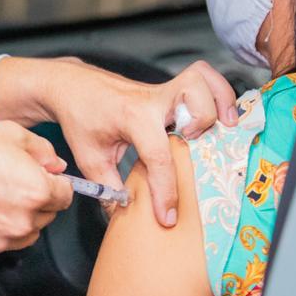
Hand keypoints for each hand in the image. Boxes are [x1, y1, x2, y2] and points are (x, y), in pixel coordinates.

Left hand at [0, 57, 235, 227]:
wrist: (73, 87)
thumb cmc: (81, 119)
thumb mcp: (89, 158)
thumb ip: (109, 187)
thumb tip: (127, 212)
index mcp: (131, 116)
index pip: (157, 155)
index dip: (165, 191)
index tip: (167, 216)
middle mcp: (152, 99)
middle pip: (192, 96)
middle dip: (203, 122)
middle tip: (196, 145)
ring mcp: (163, 90)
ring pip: (202, 79)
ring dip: (217, 102)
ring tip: (220, 129)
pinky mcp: (170, 91)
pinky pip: (203, 79)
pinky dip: (219, 91)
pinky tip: (222, 117)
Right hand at [0, 122, 73, 256]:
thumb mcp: (10, 133)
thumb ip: (42, 149)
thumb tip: (56, 164)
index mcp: (38, 191)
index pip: (67, 195)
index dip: (55, 182)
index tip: (43, 177)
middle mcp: (25, 220)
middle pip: (49, 214)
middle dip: (38, 199)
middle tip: (12, 181)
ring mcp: (4, 238)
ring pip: (28, 232)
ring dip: (21, 217)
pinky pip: (3, 240)